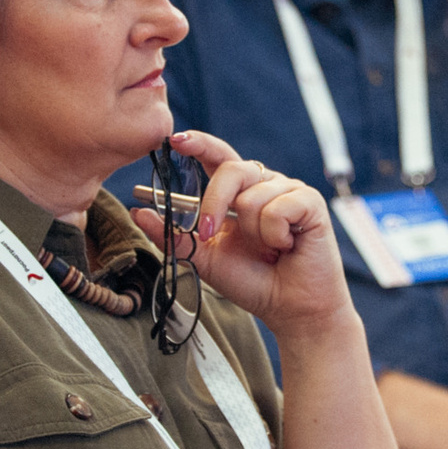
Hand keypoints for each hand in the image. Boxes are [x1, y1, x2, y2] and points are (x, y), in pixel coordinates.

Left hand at [135, 130, 352, 337]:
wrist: (290, 309)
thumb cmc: (253, 281)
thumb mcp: (204, 258)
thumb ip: (173, 235)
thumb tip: (137, 213)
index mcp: (239, 192)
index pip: (217, 156)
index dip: (199, 143)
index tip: (175, 140)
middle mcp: (264, 184)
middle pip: (231, 169)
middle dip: (213, 203)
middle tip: (210, 234)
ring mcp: (289, 190)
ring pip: (252, 197)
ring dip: (253, 234)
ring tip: (268, 251)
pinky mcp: (310, 201)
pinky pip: (278, 208)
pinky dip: (275, 235)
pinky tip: (286, 247)